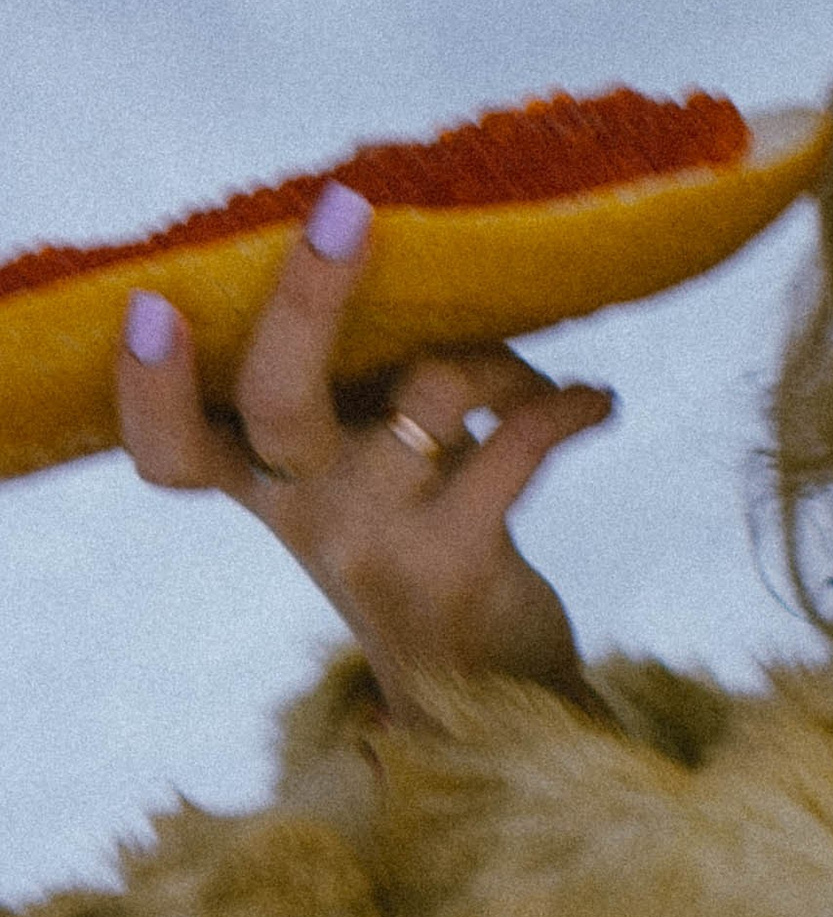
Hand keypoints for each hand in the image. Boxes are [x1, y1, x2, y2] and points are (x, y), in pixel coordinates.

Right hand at [115, 179, 615, 727]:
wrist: (485, 704)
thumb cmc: (422, 562)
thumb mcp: (364, 494)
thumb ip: (353, 409)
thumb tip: (400, 272)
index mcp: (271, 493)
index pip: (172, 450)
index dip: (149, 388)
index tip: (151, 309)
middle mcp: (308, 515)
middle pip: (278, 398)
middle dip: (309, 295)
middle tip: (344, 212)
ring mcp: (378, 540)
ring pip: (434, 388)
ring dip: (507, 361)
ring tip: (542, 382)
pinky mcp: (459, 560)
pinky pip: (520, 442)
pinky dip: (571, 406)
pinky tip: (599, 404)